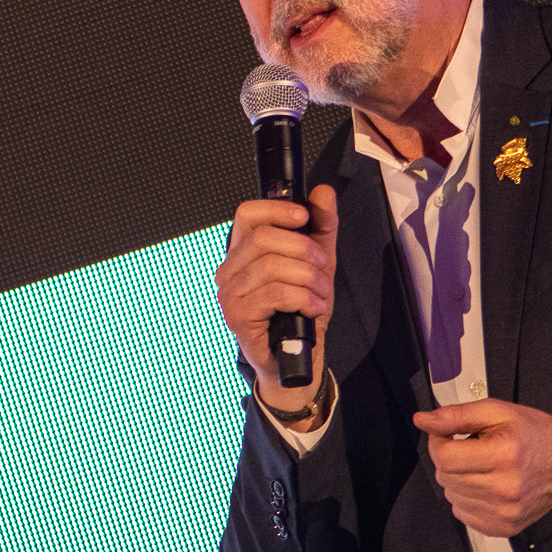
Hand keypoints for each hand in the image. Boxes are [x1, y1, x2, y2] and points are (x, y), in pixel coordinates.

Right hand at [216, 183, 337, 413]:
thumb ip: (321, 228)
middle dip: (304, 250)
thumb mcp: (319, 264)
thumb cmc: (301, 311)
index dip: (276, 209)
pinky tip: (312, 308)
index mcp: (243, 252)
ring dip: (308, 280)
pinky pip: (274, 294)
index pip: (246, 215)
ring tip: (319, 294)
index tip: (303, 217)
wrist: (298, 358)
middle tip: (321, 268)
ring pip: (272, 267)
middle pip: (263, 238)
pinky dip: (303, 298)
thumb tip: (322, 193)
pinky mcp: (238, 317)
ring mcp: (230, 294)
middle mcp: (229, 270)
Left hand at [412, 400, 551, 537]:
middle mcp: (505, 489)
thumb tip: (421, 420)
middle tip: (471, 450)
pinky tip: (485, 486)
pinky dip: (466, 499)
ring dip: (458, 480)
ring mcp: (506, 512)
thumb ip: (455, 415)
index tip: (449, 436)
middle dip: (449, 460)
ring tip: (482, 467)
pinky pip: (463, 514)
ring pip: (452, 496)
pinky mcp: (505, 527)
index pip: (444, 457)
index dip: (439, 442)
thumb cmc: (532, 434)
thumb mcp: (496, 412)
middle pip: (445, 477)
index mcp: (503, 455)